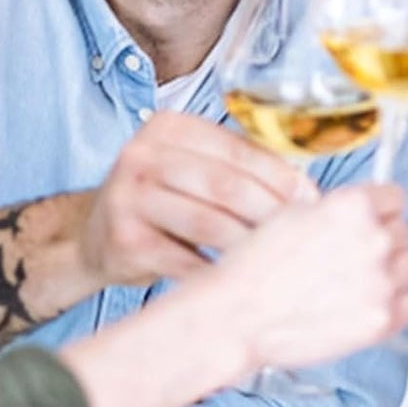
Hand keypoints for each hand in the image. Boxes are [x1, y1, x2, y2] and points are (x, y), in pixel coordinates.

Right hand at [79, 112, 309, 286]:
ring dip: (250, 244)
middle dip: (272, 213)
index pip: (239, 150)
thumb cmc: (162, 201)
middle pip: (227, 186)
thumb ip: (242, 169)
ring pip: (209, 224)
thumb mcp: (193, 169)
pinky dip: (219, 272)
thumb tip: (308, 192)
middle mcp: (143, 155)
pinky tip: (241, 279)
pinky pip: (186, 260)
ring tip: (278, 257)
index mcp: (169, 127)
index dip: (282, 178)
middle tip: (302, 234)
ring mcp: (129, 197)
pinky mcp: (126, 240)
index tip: (312, 201)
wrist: (95, 235)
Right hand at [208, 183, 407, 373]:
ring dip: (390, 272)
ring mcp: (382, 282)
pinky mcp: (382, 319)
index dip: (380, 210)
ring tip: (354, 284)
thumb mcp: (293, 214)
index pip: (396, 198)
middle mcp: (374, 239)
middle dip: (381, 242)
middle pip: (403, 232)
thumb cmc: (255, 270)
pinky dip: (394, 304)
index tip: (373, 220)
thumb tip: (361, 214)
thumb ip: (338, 210)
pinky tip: (363, 304)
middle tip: (352, 258)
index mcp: (353, 206)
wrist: (238, 316)